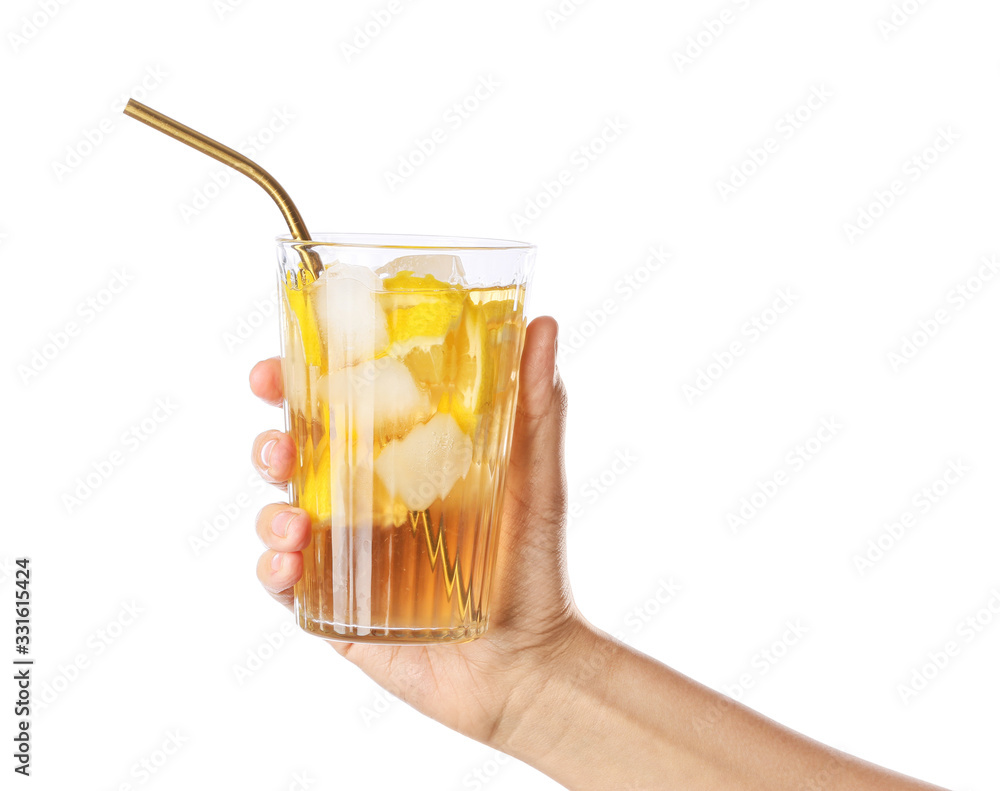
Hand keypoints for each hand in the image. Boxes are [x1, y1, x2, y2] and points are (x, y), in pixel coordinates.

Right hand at [248, 316, 582, 746]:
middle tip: (278, 441)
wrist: (528, 661)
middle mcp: (364, 502)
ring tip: (294, 518)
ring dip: (269, 508)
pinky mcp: (335, 609)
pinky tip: (290, 562)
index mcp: (399, 462)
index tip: (281, 364)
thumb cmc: (532, 564)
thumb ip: (537, 404)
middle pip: (295, 459)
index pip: (337, 410)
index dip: (299, 383)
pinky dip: (273, 570)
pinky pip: (285, 586)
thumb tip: (543, 324)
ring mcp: (346, 556)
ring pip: (280, 516)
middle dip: (271, 441)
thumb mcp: (536, 476)